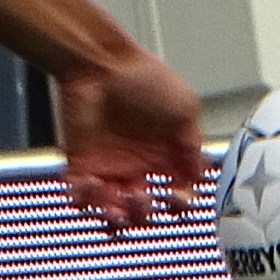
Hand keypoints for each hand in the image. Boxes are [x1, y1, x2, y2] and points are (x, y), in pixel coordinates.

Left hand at [52, 43, 206, 231]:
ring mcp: (108, 168)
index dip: (179, 204)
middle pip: (142, 212)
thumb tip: (198, 175)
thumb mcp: (185, 108)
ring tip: (117, 200)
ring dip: (116, 216)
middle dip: (143, 215)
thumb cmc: (141, 77)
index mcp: (164, 156)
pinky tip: (93, 184)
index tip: (176, 197)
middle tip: (141, 199)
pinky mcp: (80, 165)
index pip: (176, 195)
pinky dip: (86, 200)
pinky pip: (81, 198)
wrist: (100, 63)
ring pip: (112, 213)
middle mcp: (136, 166)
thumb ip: (193, 145)